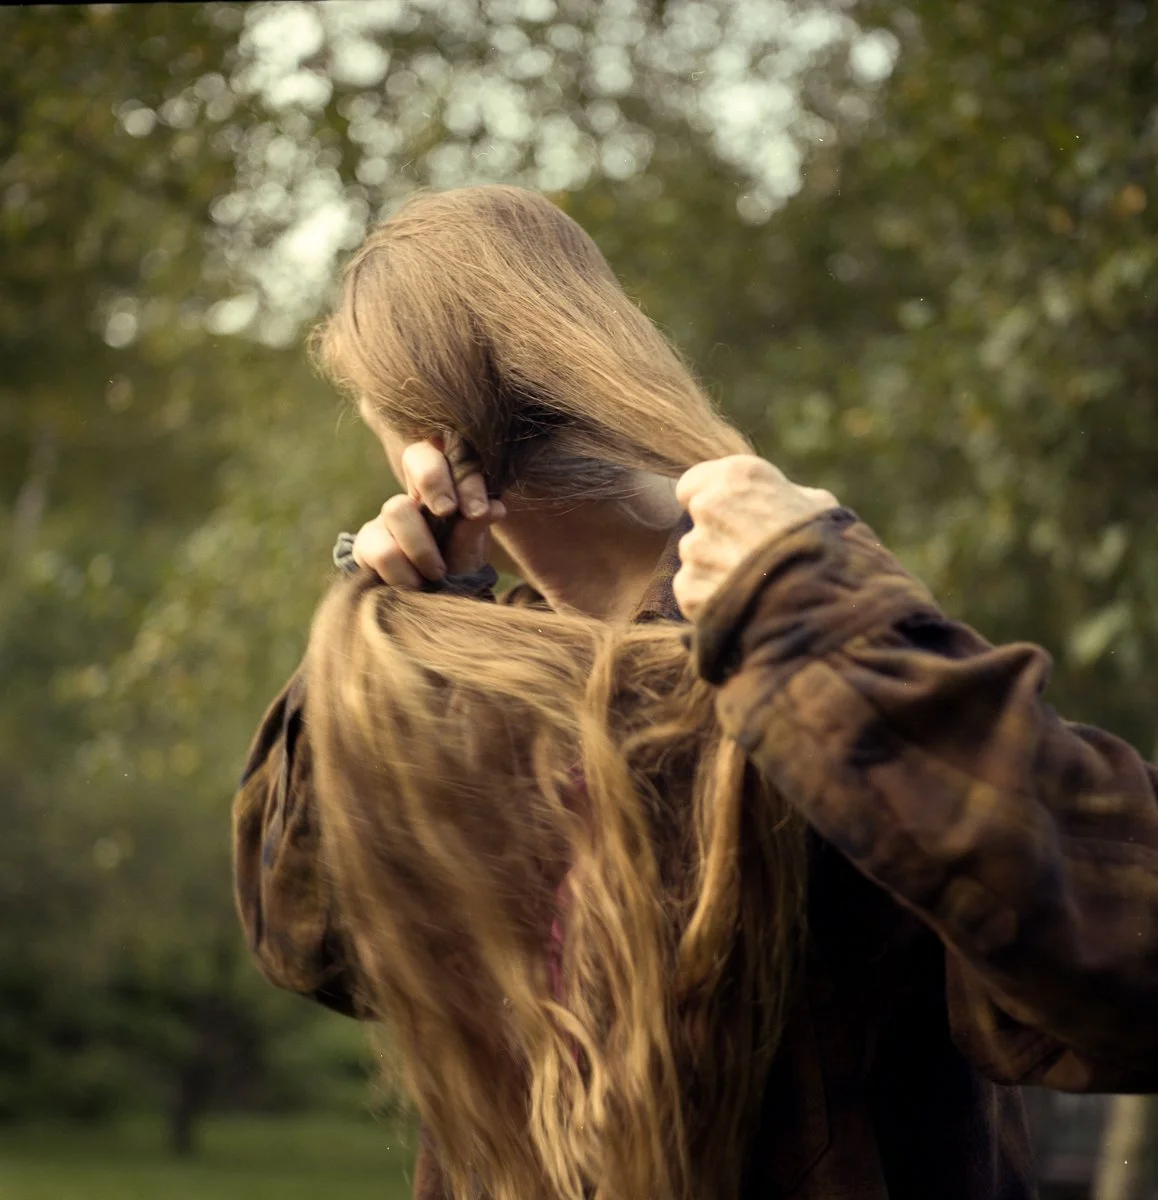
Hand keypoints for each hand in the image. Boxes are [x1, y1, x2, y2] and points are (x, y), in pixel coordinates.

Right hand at [352, 438, 505, 586]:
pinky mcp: (367, 545)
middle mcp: (415, 492)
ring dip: (421, 546)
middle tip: (448, 512)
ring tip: (437, 574)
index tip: (478, 509)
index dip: (463, 474)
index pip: (452, 452)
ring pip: (397, 509)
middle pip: (418, 457)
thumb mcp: (472, 548)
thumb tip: (495, 508)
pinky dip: (402, 573)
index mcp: (446, 484)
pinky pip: (379, 550)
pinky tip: (416, 585)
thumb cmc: (457, 565)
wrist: (432, 602)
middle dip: (436, 483)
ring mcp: (386, 517)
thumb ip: (476, 528)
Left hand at [672, 455, 837, 620]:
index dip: (713, 504)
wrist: (824, 605)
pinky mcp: (689, 587)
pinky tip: (745, 607)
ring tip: (756, 588)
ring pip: (697, 560)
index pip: (694, 484)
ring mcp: (696, 548)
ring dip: (716, 572)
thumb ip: (784, 497)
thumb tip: (781, 501)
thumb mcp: (818, 506)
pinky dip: (711, 601)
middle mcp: (709, 506)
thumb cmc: (830, 550)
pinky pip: (694, 592)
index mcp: (738, 477)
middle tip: (751, 560)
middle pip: (699, 524)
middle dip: (718, 540)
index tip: (728, 519)